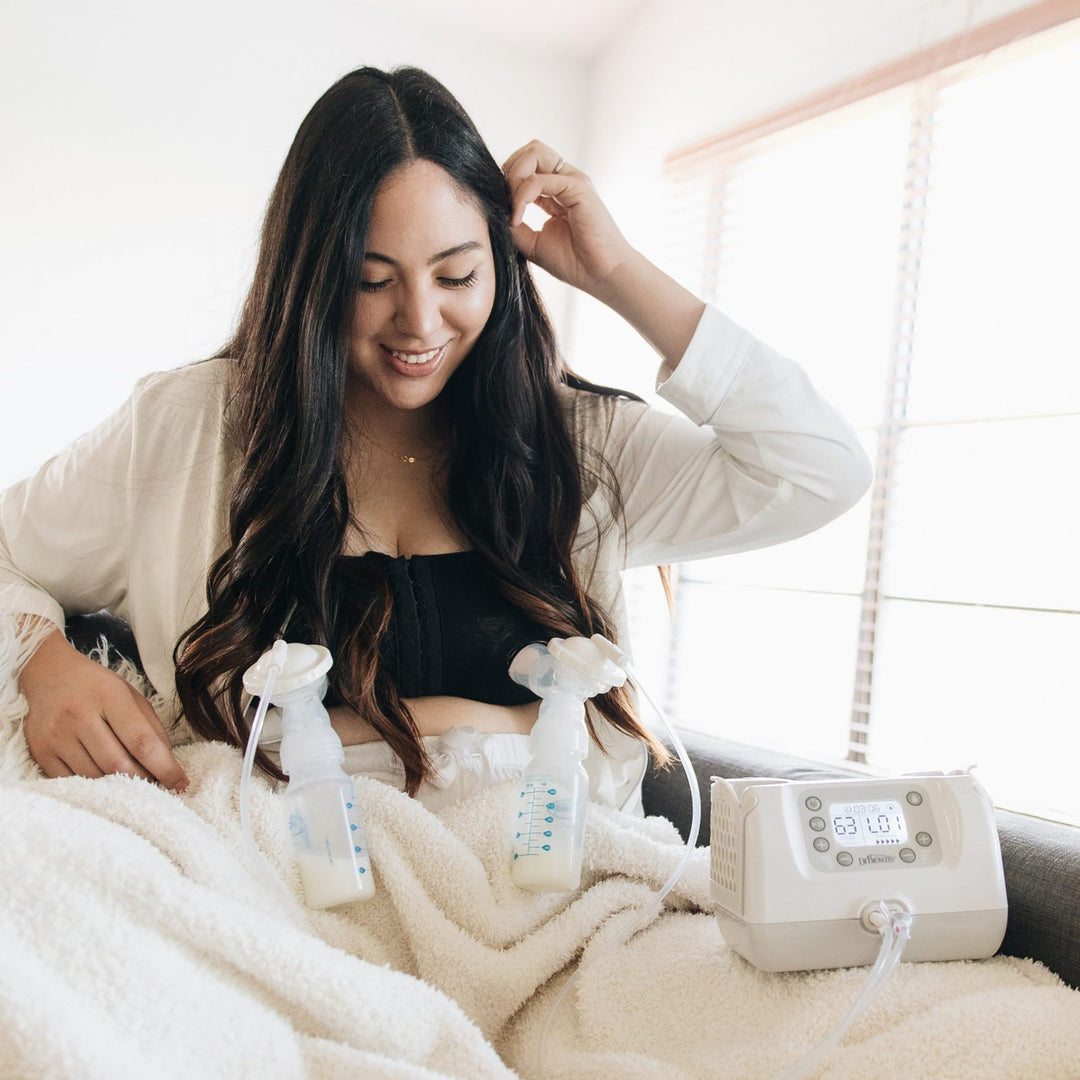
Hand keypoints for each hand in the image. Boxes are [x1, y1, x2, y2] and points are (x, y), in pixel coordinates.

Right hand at [20, 629, 188, 791]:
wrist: (50, 676)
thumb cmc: (98, 688)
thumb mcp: (131, 696)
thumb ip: (151, 727)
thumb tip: (167, 764)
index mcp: (109, 695)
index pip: (141, 740)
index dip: (164, 767)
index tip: (180, 783)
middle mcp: (79, 714)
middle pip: (117, 763)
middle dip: (142, 780)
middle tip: (155, 783)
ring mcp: (57, 734)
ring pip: (94, 776)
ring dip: (117, 784)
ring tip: (130, 778)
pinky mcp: (41, 751)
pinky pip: (71, 780)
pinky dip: (92, 784)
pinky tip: (103, 777)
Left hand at [502, 139, 635, 297]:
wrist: (602, 276)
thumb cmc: (574, 263)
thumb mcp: (533, 243)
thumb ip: (514, 224)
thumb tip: (494, 211)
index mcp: (558, 191)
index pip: (527, 166)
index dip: (508, 182)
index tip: (503, 213)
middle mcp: (566, 180)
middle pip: (529, 150)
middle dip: (509, 172)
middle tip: (505, 205)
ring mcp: (573, 181)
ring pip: (533, 153)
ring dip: (514, 177)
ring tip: (512, 209)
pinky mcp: (578, 188)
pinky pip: (539, 180)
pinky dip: (521, 196)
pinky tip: (518, 218)